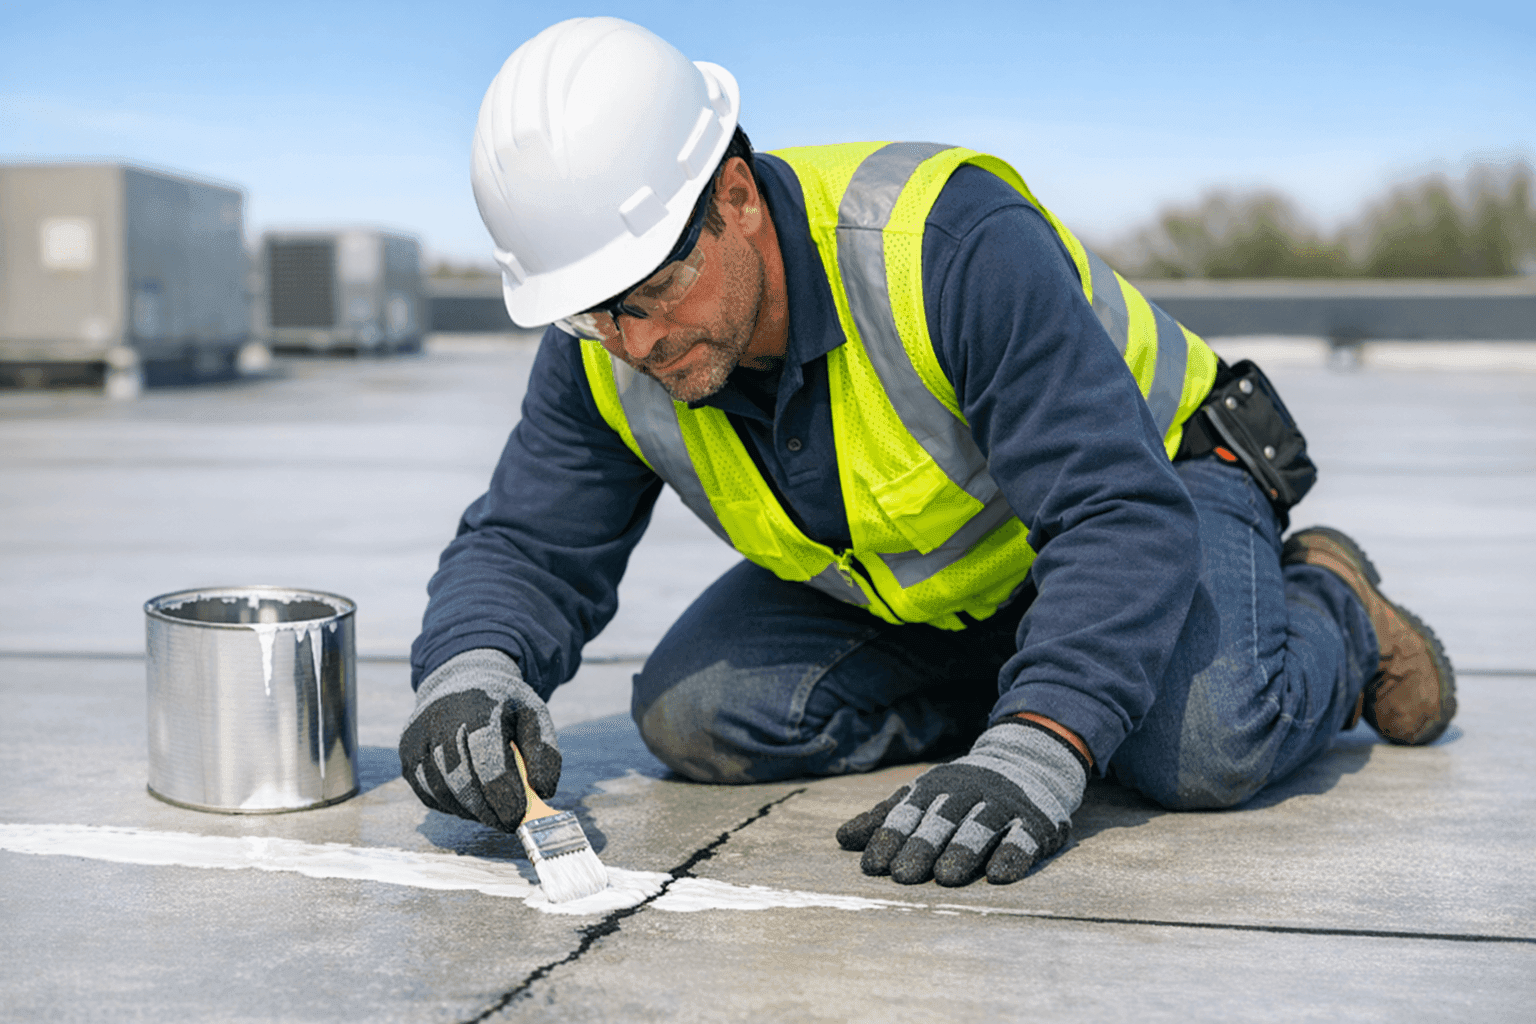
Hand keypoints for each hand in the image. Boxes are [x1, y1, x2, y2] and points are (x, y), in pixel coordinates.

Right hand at [398, 648, 560, 831]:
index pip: (489, 763)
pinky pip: (427, 793)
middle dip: (488, 812)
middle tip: (508, 823)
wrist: (461, 679)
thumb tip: (543, 792)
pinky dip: (450, 806)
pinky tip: (470, 804)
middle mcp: (442, 722)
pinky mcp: (407, 754)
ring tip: (492, 813)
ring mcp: (419, 738)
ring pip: (442, 792)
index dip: (505, 797)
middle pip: (462, 783)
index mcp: (480, 710)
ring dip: (470, 812)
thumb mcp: (534, 716)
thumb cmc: (503, 704)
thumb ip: (544, 752)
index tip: (519, 817)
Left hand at [836, 719, 1088, 885]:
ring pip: (980, 826)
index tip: (873, 866)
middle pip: (941, 821)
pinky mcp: (1035, 820)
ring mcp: (1002, 804)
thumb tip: (841, 839)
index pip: (907, 813)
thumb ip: (886, 818)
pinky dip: (1012, 854)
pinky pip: (1023, 837)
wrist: (1028, 760)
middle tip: (903, 876)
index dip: (890, 838)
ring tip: (945, 878)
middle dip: (921, 847)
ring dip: (963, 850)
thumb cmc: (962, 791)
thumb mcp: (924, 796)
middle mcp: (967, 793)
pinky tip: (999, 875)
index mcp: (935, 788)